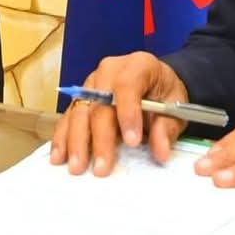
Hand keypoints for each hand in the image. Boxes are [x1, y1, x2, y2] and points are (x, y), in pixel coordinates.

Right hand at [49, 51, 188, 175]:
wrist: (155, 82)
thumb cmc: (164, 93)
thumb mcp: (175, 107)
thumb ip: (167, 128)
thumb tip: (160, 152)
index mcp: (137, 66)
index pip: (127, 85)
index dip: (128, 113)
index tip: (132, 142)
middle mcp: (109, 70)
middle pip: (99, 103)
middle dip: (100, 138)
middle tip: (101, 168)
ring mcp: (91, 83)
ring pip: (79, 110)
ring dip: (76, 141)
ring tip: (76, 167)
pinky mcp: (81, 97)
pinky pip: (68, 116)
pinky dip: (63, 137)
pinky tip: (59, 157)